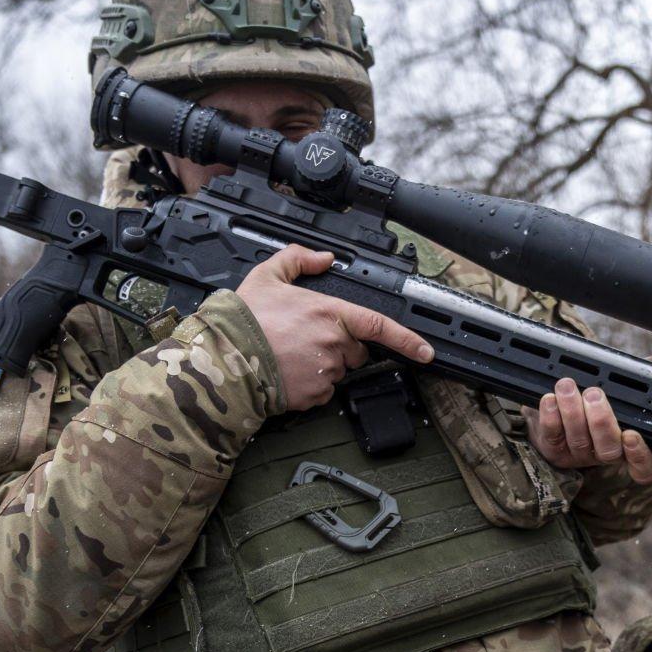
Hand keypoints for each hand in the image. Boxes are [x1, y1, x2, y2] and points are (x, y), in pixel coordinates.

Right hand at [237, 245, 432, 408]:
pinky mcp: (314, 395)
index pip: (379, 325)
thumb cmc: (245, 320)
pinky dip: (310, 384)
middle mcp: (334, 344)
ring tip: (290, 354)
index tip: (426, 351)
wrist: (226, 359)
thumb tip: (322, 257)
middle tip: (306, 338)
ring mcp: (326, 372)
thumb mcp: (267, 276)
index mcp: (330, 313)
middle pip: (355, 350)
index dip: (408, 339)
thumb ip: (298, 259)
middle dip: (340, 345)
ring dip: (323, 364)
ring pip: (337, 370)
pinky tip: (288, 372)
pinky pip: (322, 391)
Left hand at [529, 355, 651, 483]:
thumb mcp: (631, 380)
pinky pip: (552, 437)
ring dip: (572, 411)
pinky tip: (549, 399)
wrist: (557, 394)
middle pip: (609, 451)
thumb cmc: (601, 390)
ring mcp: (578, 454)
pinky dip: (550, 416)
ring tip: (567, 385)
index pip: (644, 466)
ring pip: (579, 441)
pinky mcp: (553, 448)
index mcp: (630, 442)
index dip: (639, 456)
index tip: (632, 435)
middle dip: (601, 421)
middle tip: (595, 393)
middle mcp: (606, 452)